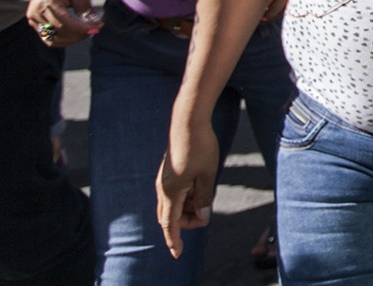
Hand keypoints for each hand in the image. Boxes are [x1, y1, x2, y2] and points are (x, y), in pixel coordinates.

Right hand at [27, 0, 91, 47]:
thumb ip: (85, 8)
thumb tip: (96, 24)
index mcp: (47, 3)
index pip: (66, 24)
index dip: (83, 29)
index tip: (98, 28)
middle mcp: (36, 13)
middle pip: (59, 33)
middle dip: (79, 34)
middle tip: (94, 28)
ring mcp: (32, 19)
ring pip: (52, 39)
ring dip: (71, 39)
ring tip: (85, 31)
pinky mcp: (33, 22)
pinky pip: (47, 37)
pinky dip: (62, 38)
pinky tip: (74, 32)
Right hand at [156, 118, 219, 257]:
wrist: (188, 121)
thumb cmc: (200, 146)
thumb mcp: (208, 174)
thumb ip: (204, 197)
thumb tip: (202, 216)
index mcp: (171, 192)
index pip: (170, 224)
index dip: (174, 240)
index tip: (177, 254)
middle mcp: (163, 188)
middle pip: (171, 216)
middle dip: (187, 221)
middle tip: (205, 214)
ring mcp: (164, 180)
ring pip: (174, 204)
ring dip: (188, 208)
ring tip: (206, 195)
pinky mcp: (168, 173)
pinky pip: (175, 193)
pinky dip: (187, 197)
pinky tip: (200, 187)